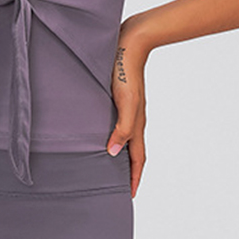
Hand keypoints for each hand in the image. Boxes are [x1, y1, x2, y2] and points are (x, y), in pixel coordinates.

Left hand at [106, 15, 151, 197]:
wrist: (128, 43)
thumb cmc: (125, 71)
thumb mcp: (125, 101)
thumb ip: (122, 127)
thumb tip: (114, 153)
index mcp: (136, 122)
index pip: (137, 158)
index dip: (133, 177)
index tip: (129, 195)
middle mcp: (133, 118)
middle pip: (133, 151)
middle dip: (128, 171)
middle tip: (119, 186)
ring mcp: (128, 107)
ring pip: (125, 137)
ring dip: (120, 153)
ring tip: (109, 165)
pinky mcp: (119, 97)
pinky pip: (118, 122)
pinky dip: (113, 134)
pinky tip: (101, 132)